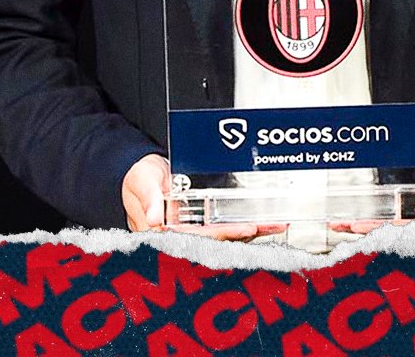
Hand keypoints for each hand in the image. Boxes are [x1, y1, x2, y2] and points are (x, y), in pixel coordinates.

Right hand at [121, 154, 286, 239]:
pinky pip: (225, 226)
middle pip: (219, 240)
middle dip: (246, 234)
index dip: (223, 235)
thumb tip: (154, 220)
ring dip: (252, 232)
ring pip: (226, 236)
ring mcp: (194, 230)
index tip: (244, 229)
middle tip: (272, 226)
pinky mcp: (202, 222)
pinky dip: (245, 225)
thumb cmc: (138, 178)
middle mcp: (183, 236)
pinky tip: (263, 222)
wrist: (140, 172)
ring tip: (276, 226)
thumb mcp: (141, 182)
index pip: (199, 237)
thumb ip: (148, 198)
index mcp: (166, 233)